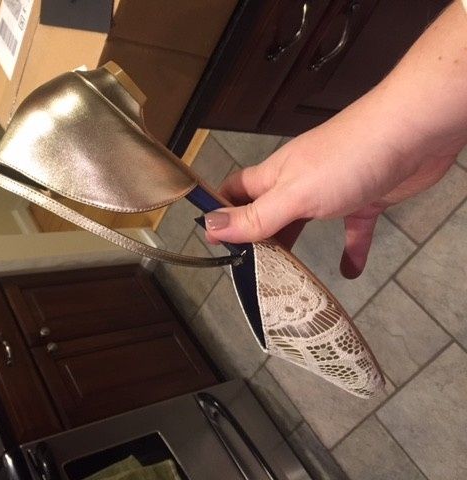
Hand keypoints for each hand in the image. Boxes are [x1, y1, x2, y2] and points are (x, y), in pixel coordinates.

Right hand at [204, 91, 456, 278]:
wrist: (414, 133)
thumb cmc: (346, 161)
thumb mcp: (294, 195)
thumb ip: (256, 216)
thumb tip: (209, 228)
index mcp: (273, 177)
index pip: (234, 193)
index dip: (220, 214)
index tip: (214, 245)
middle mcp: (297, 183)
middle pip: (267, 213)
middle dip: (256, 239)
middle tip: (249, 272)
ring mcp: (331, 191)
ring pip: (305, 223)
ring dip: (295, 248)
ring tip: (286, 280)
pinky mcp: (364, 200)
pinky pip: (352, 230)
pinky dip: (349, 251)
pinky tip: (348, 273)